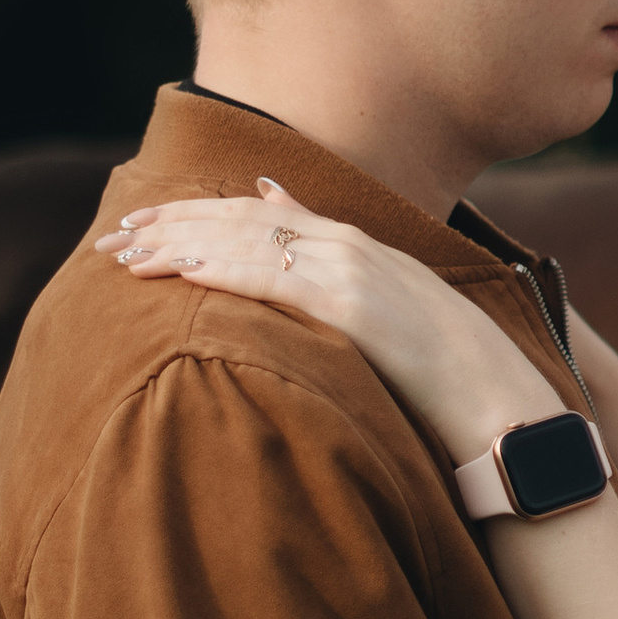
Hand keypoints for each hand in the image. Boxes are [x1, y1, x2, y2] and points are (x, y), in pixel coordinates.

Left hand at [89, 185, 545, 451]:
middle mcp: (350, 245)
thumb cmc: (452, 375)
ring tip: (124, 256)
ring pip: (247, 240)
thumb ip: (345, 284)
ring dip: (179, 245)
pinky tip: (178, 272)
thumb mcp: (396, 314)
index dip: (197, 215)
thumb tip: (296, 263)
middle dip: (173, 224)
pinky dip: (220, 269)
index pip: (260, 212)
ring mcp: (352, 271)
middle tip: (113, 238)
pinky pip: (272, 278)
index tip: (146, 226)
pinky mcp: (353, 305)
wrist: (504, 407)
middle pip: (242, 217)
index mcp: (359, 245)